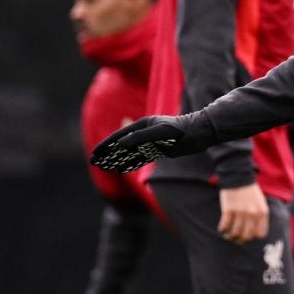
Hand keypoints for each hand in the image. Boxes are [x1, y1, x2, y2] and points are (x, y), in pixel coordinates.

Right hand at [90, 113, 214, 172]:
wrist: (199, 134)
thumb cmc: (181, 131)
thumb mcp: (160, 133)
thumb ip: (140, 138)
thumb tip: (120, 145)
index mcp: (143, 124)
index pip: (119, 136)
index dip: (106, 145)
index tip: (94, 154)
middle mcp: (145, 132)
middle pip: (121, 144)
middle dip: (107, 153)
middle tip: (94, 162)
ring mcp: (151, 141)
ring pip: (130, 152)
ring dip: (117, 159)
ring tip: (105, 167)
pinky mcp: (159, 149)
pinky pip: (140, 157)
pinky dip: (130, 163)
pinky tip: (122, 169)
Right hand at [218, 183, 269, 243]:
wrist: (238, 176)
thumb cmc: (250, 191)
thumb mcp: (261, 203)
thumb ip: (260, 217)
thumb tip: (255, 234)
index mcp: (262, 212)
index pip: (260, 234)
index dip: (253, 236)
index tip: (247, 235)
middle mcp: (252, 214)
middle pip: (247, 236)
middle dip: (241, 240)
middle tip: (236, 238)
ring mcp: (240, 212)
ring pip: (235, 233)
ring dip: (230, 236)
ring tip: (227, 235)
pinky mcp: (228, 209)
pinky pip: (225, 226)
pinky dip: (222, 230)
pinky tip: (221, 229)